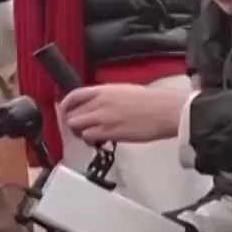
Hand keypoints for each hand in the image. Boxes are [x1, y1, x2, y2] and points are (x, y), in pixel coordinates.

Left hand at [58, 83, 192, 145]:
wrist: (166, 110)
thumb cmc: (151, 100)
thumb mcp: (124, 90)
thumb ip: (105, 96)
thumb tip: (96, 104)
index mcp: (102, 90)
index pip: (73, 96)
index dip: (65, 105)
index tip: (65, 112)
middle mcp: (98, 103)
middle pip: (71, 114)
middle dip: (72, 123)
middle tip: (80, 128)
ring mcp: (102, 118)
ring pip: (75, 127)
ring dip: (79, 133)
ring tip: (89, 136)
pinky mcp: (109, 133)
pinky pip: (88, 137)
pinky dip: (90, 141)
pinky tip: (99, 141)